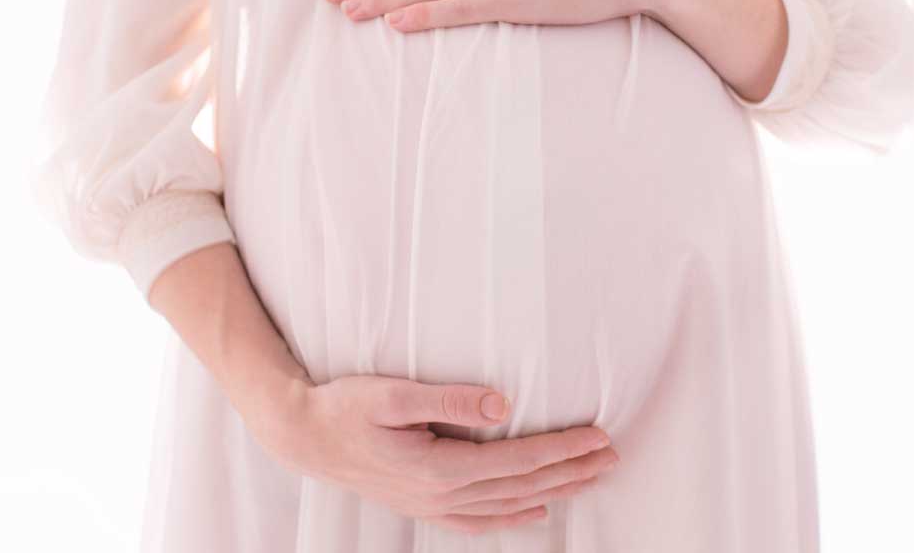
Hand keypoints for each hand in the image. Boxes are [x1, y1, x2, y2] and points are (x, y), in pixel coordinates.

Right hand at [249, 375, 618, 534]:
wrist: (301, 436)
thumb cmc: (343, 407)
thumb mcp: (392, 393)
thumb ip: (450, 399)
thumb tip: (504, 404)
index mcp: (440, 468)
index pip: (518, 460)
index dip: (562, 450)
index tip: (599, 437)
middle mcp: (441, 496)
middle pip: (522, 486)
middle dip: (571, 471)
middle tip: (612, 456)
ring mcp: (432, 507)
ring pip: (508, 505)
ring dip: (553, 491)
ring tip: (591, 478)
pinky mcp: (422, 505)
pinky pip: (478, 521)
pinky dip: (513, 517)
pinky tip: (535, 512)